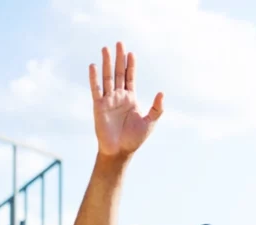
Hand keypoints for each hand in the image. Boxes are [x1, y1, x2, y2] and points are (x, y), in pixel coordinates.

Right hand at [89, 42, 163, 156]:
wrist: (120, 151)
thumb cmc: (135, 138)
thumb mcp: (150, 122)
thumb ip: (157, 108)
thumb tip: (162, 92)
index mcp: (130, 99)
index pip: (130, 78)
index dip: (131, 65)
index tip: (131, 52)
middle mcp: (119, 97)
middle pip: (119, 73)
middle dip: (119, 58)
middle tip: (119, 43)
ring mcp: (108, 100)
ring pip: (107, 78)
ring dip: (106, 63)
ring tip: (105, 49)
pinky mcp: (99, 106)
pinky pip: (96, 90)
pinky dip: (94, 78)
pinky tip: (93, 66)